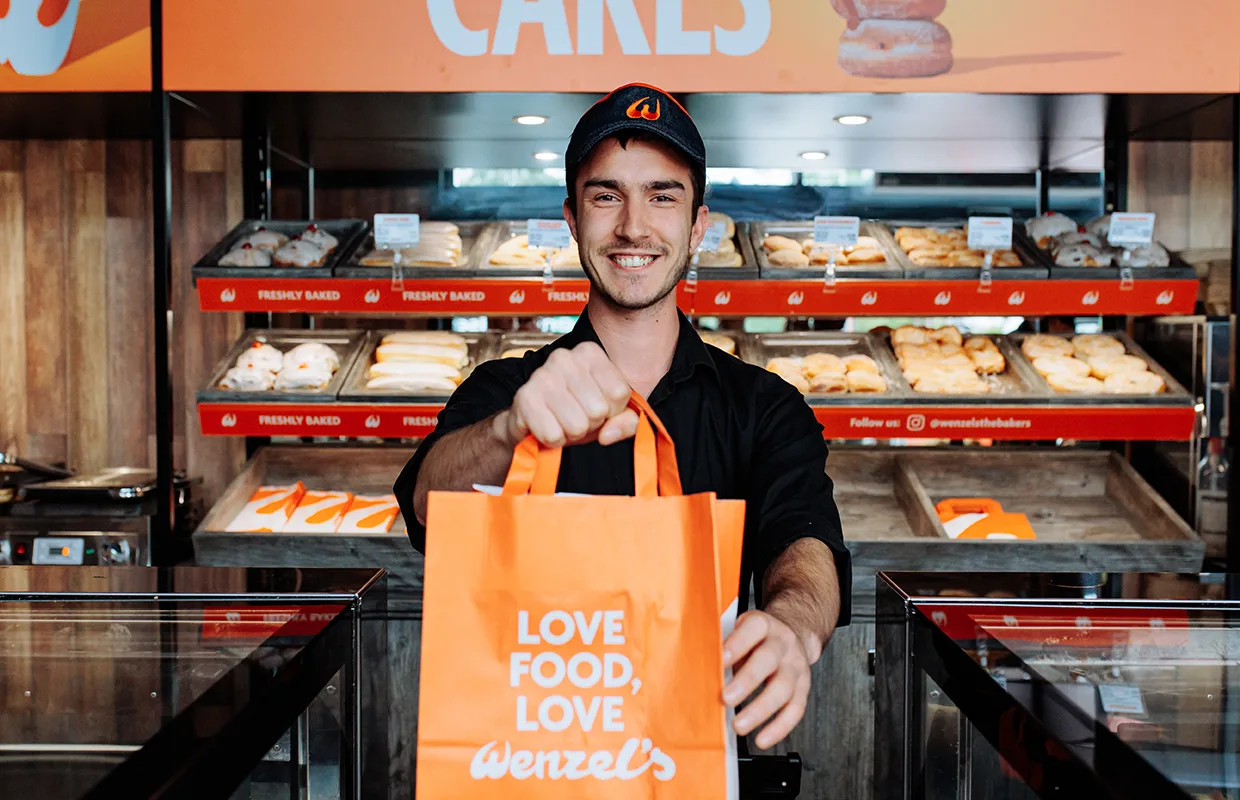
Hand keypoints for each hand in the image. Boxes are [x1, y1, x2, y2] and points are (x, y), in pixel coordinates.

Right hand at [496, 343, 637, 447]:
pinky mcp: (525, 397)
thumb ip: (627, 422)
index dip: (612, 410)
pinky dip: (554, 439)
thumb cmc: (577, 411)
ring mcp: (542, 375)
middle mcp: (564, 357)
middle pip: (598, 410)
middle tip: (576, 416)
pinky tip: (547, 426)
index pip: (619, 392)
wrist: (534, 421)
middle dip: (591, 423)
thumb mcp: (612, 414)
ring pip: (577, 425)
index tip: (597, 405)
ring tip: (561, 421)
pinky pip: (554, 435)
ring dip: (571, 433)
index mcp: (590, 353)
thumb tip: (608, 433)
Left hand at [722, 610, 812, 749]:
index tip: (721, 659)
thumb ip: (724, 645)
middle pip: (768, 660)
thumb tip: (698, 667)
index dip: (738, 643)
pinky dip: (779, 727)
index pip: (754, 628)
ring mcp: (795, 667)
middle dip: (747, 681)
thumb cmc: (757, 637)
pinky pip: (795, 709)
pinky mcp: (803, 688)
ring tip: (739, 725)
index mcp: (763, 625)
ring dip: (760, 710)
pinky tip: (762, 738)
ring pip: (783, 689)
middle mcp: (783, 644)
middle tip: (727, 698)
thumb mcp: (740, 630)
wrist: (794, 633)